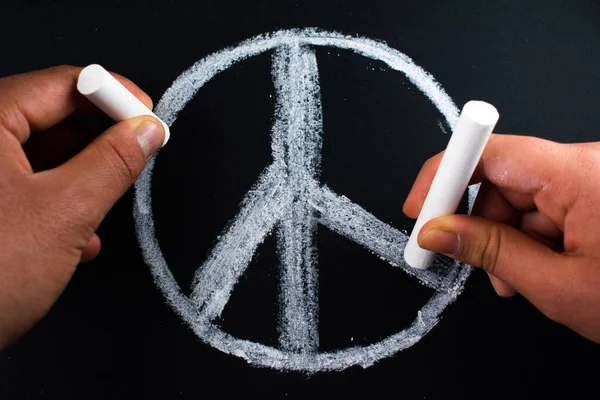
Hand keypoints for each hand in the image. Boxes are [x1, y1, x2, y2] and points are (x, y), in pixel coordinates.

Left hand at [0, 66, 164, 348]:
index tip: (148, 116)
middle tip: (133, 161)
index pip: (62, 84)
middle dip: (98, 145)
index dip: (114, 96)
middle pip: (51, 117)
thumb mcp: (65, 212)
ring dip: (80, 181)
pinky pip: (22, 184)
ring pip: (40, 156)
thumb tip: (146, 130)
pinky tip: (74, 238)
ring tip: (101, 214)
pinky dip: (55, 202)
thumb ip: (113, 163)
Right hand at [403, 134, 599, 342]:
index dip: (445, 174)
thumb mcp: (559, 285)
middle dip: (476, 220)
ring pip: (518, 198)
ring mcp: (591, 179)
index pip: (491, 151)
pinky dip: (528, 238)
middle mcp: (585, 165)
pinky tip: (534, 269)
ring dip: (503, 237)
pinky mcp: (594, 194)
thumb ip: (491, 253)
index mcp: (581, 174)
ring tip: (513, 279)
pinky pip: (542, 207)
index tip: (420, 209)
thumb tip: (439, 232)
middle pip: (501, 177)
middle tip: (459, 258)